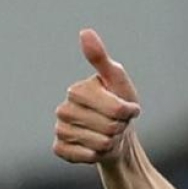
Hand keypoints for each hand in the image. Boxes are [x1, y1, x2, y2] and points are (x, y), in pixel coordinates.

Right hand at [53, 29, 141, 164]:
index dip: (127, 112)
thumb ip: (101, 59)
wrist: (117, 137)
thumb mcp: (118, 81)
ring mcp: (60, 129)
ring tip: (107, 135)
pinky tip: (95, 148)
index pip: (115, 109)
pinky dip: (95, 156)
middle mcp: (63, 109)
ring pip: (98, 143)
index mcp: (77, 90)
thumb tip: (85, 32)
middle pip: (108, 126)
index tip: (126, 108)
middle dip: (119, 128)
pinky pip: (83, 156)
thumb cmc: (120, 105)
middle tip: (116, 124)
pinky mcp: (60, 149)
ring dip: (110, 143)